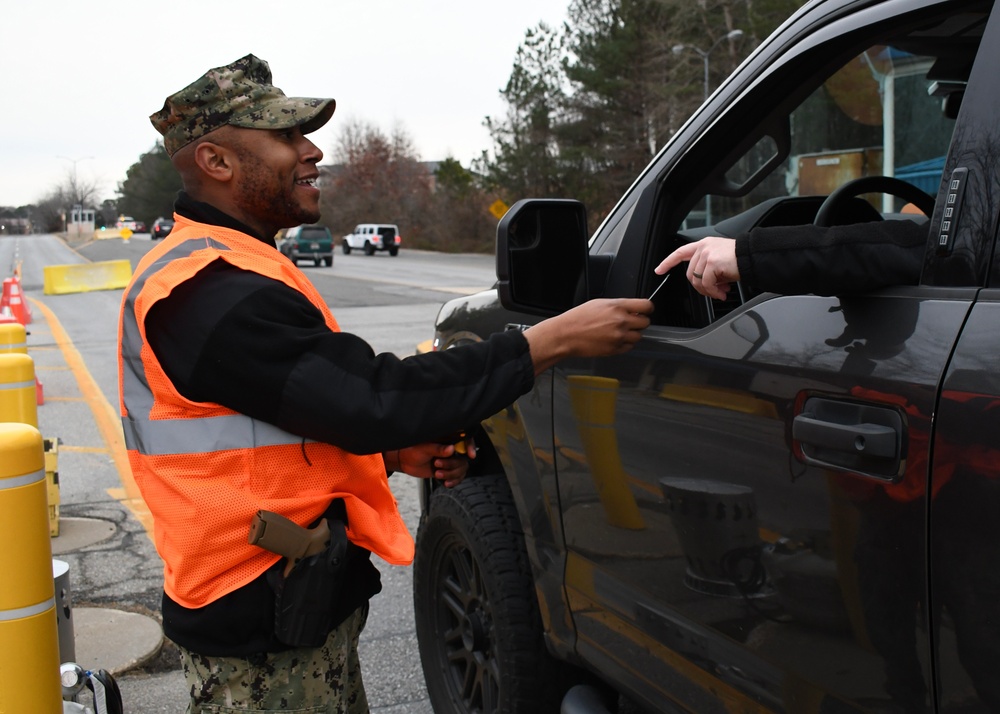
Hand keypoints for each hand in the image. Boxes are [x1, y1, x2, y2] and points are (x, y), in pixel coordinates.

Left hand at [386, 439, 476, 487]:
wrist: (405, 462)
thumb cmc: (413, 450)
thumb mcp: (425, 448)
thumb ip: (438, 449)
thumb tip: (452, 449)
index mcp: (448, 440)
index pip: (465, 440)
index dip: (471, 446)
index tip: (471, 455)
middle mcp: (451, 450)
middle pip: (463, 459)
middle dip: (452, 465)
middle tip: (437, 465)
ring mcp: (450, 461)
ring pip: (462, 469)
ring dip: (451, 474)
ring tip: (437, 474)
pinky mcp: (447, 471)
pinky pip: (458, 477)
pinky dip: (453, 481)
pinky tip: (445, 483)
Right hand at [525, 298, 652, 373]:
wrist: (567, 334)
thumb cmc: (579, 318)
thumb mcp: (600, 303)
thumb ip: (619, 306)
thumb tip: (633, 310)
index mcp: (617, 307)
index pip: (646, 306)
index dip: (647, 309)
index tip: (645, 310)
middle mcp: (621, 321)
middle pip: (646, 322)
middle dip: (640, 322)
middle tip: (631, 322)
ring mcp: (619, 337)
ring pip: (639, 336)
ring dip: (632, 334)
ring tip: (619, 331)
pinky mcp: (615, 349)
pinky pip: (629, 347)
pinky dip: (625, 344)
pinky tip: (614, 339)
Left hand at [655, 237, 738, 300]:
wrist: (753, 257)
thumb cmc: (740, 260)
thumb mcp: (719, 261)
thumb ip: (707, 269)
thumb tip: (704, 285)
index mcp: (703, 245)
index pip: (680, 252)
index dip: (667, 262)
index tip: (659, 270)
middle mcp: (703, 247)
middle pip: (689, 274)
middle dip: (700, 287)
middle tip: (714, 292)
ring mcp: (706, 254)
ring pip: (697, 280)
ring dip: (709, 291)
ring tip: (720, 293)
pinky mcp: (712, 262)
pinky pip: (706, 283)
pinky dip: (713, 292)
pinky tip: (722, 293)